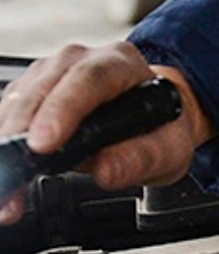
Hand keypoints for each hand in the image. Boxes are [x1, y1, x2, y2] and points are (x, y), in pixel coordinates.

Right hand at [0, 42, 212, 222]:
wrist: (151, 121)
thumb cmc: (158, 127)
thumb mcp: (167, 147)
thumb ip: (142, 158)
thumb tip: (107, 171)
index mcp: (119, 64)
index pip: (89, 79)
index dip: (63, 110)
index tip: (44, 144)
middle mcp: (79, 61)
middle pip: (43, 89)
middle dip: (23, 134)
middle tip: (14, 177)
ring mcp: (49, 75)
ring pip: (18, 103)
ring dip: (8, 146)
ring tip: (9, 192)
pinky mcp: (28, 94)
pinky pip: (7, 116)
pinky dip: (5, 148)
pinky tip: (7, 179)